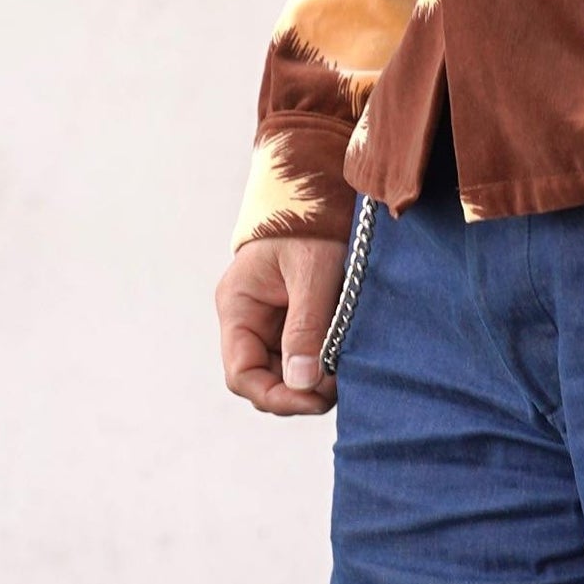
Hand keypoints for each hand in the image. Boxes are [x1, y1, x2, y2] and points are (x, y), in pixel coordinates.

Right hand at [216, 234, 347, 415]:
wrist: (325, 184)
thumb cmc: (311, 218)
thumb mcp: (312, 270)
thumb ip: (305, 326)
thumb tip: (302, 383)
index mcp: (238, 305)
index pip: (241, 373)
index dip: (275, 396)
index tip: (314, 398)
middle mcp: (248, 318)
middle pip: (264, 378)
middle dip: (299, 390)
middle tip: (339, 385)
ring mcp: (271, 319)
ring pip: (286, 370)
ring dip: (313, 378)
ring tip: (346, 370)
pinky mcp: (295, 316)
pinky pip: (303, 352)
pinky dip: (322, 361)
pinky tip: (345, 356)